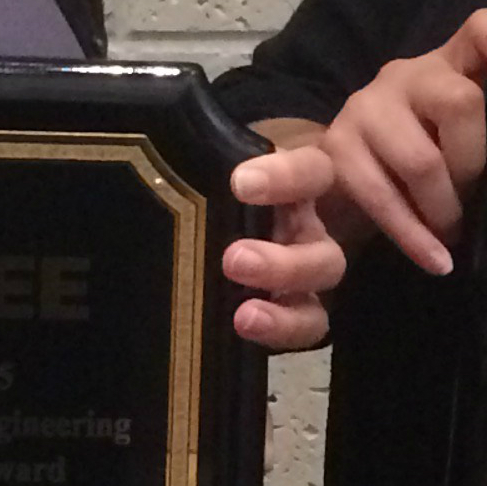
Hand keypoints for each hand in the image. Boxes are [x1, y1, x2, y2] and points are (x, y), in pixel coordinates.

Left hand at [225, 132, 344, 350]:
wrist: (205, 228)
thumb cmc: (214, 191)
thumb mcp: (218, 175)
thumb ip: (210, 171)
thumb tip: (164, 155)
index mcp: (298, 185)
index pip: (309, 172)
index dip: (284, 178)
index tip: (240, 184)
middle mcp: (309, 228)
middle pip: (322, 248)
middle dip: (283, 262)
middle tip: (235, 262)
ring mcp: (308, 269)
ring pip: (320, 287)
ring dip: (287, 305)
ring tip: (245, 314)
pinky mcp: (298, 306)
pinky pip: (308, 324)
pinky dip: (283, 329)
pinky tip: (248, 328)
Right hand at [321, 9, 486, 274]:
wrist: (336, 179)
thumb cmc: (423, 161)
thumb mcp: (462, 140)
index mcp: (448, 64)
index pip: (481, 28)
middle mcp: (404, 75)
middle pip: (459, 102)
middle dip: (474, 164)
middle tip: (477, 202)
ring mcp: (365, 107)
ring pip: (422, 158)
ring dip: (445, 208)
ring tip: (454, 234)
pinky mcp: (336, 147)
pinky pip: (381, 196)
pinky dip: (415, 237)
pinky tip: (437, 261)